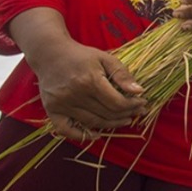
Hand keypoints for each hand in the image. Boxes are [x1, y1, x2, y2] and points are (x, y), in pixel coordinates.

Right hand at [10, 8, 146, 138]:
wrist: (49, 54)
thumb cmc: (81, 56)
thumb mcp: (106, 59)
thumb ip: (122, 74)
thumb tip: (139, 91)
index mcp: (90, 81)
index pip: (117, 103)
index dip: (133, 105)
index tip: (142, 103)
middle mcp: (74, 94)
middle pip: (107, 114)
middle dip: (126, 114)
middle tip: (137, 112)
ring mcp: (61, 104)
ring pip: (92, 122)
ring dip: (111, 124)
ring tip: (124, 120)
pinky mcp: (51, 109)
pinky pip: (66, 130)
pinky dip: (81, 136)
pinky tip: (96, 135)